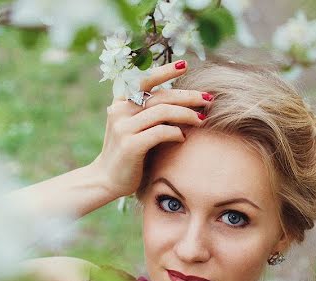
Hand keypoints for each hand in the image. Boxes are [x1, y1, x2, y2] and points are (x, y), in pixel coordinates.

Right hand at [89, 60, 212, 199]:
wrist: (106, 180)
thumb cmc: (128, 153)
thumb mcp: (135, 127)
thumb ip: (150, 112)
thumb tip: (183, 100)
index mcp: (120, 102)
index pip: (145, 80)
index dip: (165, 71)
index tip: (185, 65)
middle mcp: (120, 111)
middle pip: (160, 96)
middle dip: (187, 96)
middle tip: (208, 99)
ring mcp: (123, 128)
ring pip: (162, 112)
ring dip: (186, 114)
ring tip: (201, 119)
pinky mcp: (130, 145)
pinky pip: (160, 132)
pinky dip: (175, 133)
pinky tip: (182, 137)